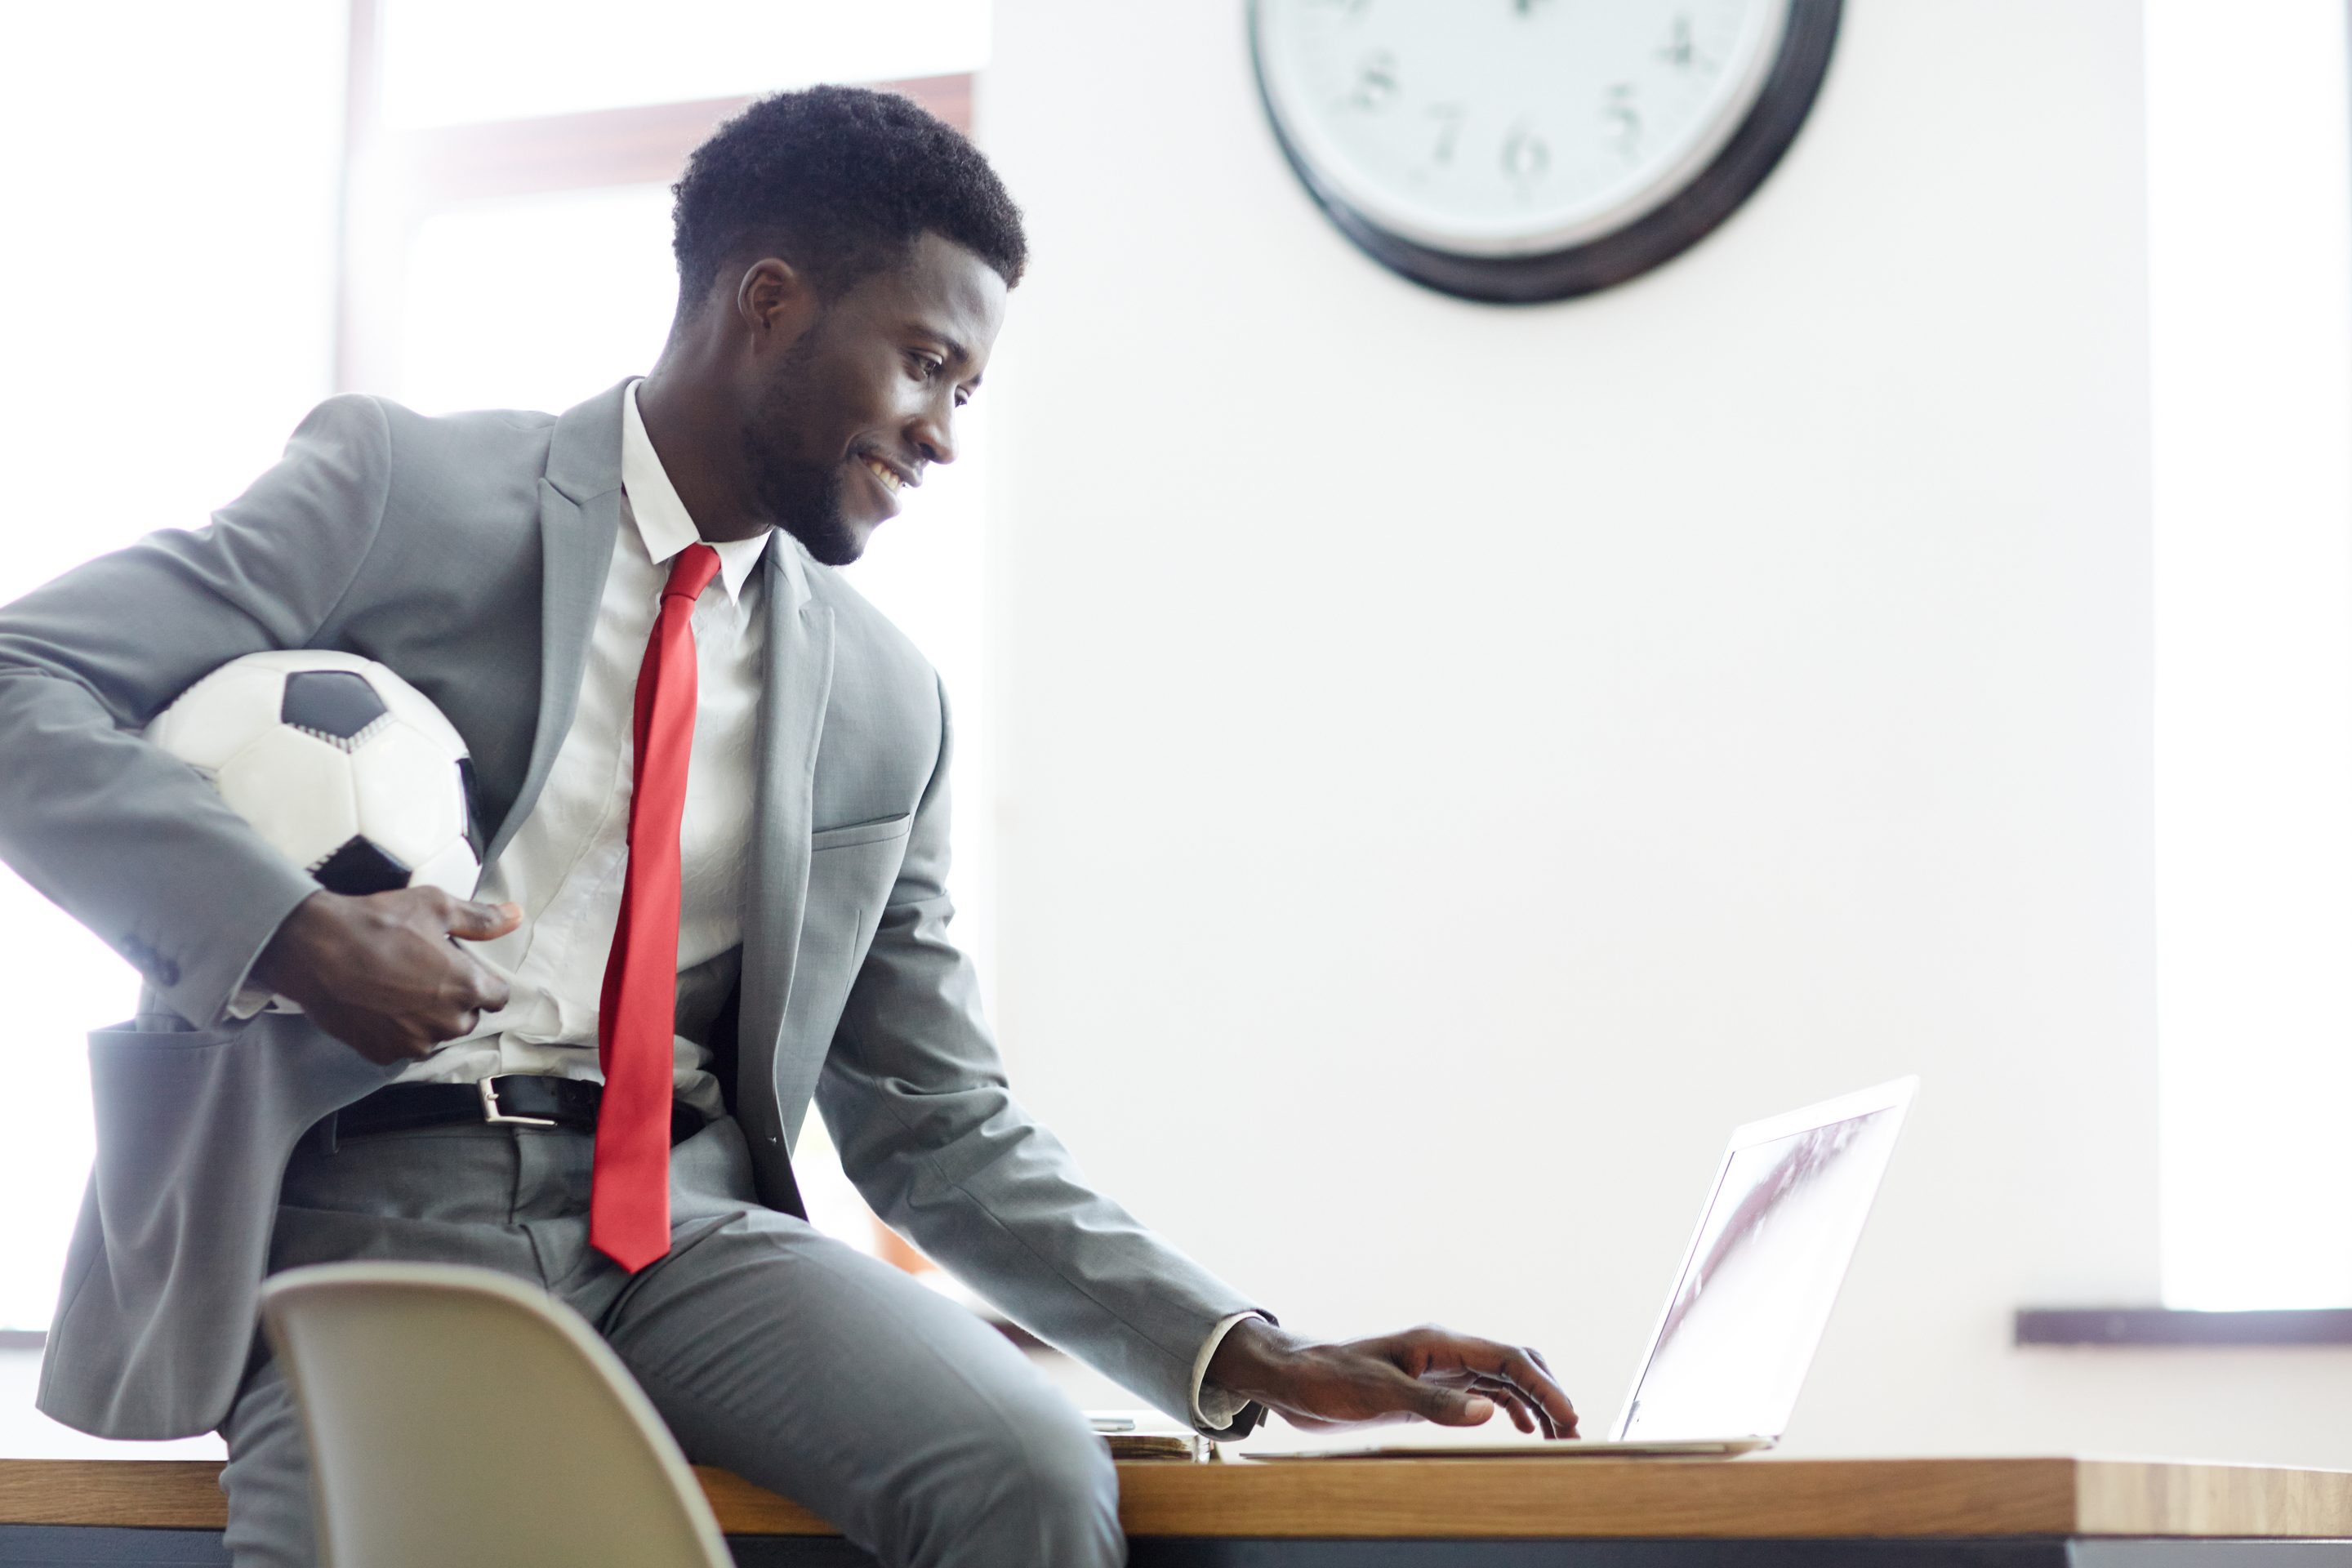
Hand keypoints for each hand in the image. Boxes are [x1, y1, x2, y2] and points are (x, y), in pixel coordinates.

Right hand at [248, 888, 521, 1065]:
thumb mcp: (436, 907)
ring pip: (434, 1034)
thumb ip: (481, 918)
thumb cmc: (377, 923)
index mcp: (467, 988)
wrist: (315, 948)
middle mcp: (445, 1022)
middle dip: (454, 999)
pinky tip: (379, 1004)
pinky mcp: (381, 1052)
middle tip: (424, 972)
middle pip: (467, 1017)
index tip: (462, 969)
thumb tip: (515, 917)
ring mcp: (413, 1042)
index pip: (498, 997)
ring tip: (399, 986)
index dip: (482, 981)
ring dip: (426, 1017)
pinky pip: (402, 1046)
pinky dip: (396, 1030)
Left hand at [1205, 1317, 1578, 1438]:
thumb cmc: (1329, 1379)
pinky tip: (1521, 1428)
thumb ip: (1435, 1404)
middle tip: (1573, 1433)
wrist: (1293, 1379)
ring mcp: (1438, 1369)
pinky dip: (1510, 1407)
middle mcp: (1445, 1352)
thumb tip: (1490, 1412)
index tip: (1569, 1415)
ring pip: (1503, 1379)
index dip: (1544, 1385)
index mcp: (1438, 1343)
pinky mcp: (1428, 1388)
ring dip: (1534, 1403)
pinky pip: (1482, 1392)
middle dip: (1548, 1393)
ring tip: (1559, 1437)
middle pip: (1514, 1364)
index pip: (1508, 1358)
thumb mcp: (1380, 1394)